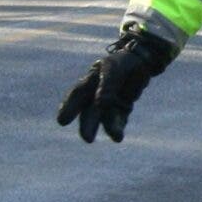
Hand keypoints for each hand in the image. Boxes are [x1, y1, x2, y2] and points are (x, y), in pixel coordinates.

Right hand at [55, 29, 176, 143]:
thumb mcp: (115, 69)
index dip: (69, 107)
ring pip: (106, 118)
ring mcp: (109, 104)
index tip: (62, 121)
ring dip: (110, 128)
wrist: (139, 62)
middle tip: (88, 139)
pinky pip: (119, 119)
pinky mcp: (121, 109)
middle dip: (88, 126)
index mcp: (89, 81)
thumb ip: (108, 85)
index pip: (77, 95)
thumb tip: (100, 104)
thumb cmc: (121, 63)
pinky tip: (118, 137)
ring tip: (117, 137)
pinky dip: (119, 127)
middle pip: (90, 112)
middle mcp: (96, 95)